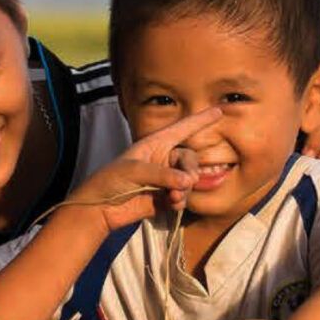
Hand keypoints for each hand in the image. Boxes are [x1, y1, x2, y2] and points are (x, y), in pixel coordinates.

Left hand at [60, 107, 221, 230]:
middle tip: (185, 182)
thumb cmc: (110, 180)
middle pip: (190, 159)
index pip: (182, 129)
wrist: (100, 209)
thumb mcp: (134, 170)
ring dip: (185, 189)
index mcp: (155, 144)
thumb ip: (162, 174)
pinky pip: (183, 197)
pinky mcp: (165, 198)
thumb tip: (188, 182)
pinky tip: (172, 204)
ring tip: (174, 197)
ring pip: (189, 180)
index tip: (219, 111)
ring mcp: (165, 180)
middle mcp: (163, 160)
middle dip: (190, 170)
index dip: (200, 120)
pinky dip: (181, 201)